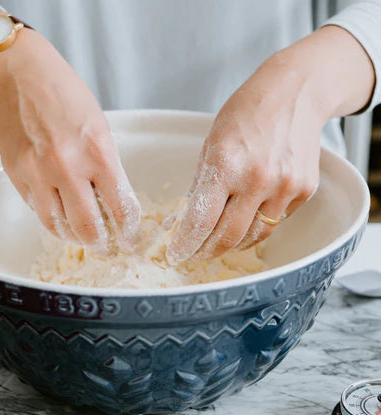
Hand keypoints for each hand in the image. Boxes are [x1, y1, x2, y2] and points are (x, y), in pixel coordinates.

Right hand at [0, 29, 139, 253]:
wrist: (20, 76)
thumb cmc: (65, 97)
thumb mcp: (100, 130)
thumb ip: (106, 168)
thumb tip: (112, 204)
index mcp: (97, 153)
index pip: (120, 207)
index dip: (128, 231)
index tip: (129, 239)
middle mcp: (66, 167)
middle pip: (87, 226)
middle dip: (101, 244)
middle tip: (106, 247)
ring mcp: (37, 173)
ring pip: (57, 226)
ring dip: (73, 237)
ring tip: (82, 237)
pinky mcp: (16, 175)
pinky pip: (36, 209)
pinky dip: (51, 217)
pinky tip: (60, 214)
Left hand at [166, 26, 374, 264]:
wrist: (296, 93)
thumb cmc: (246, 114)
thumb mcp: (211, 145)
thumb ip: (200, 187)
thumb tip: (182, 223)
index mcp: (226, 164)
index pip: (200, 221)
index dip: (185, 244)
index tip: (176, 255)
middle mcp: (258, 179)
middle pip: (228, 237)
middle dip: (206, 251)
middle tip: (195, 253)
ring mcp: (285, 187)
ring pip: (254, 236)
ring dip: (232, 243)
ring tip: (218, 240)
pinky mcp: (305, 191)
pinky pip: (275, 222)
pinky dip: (257, 225)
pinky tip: (248, 214)